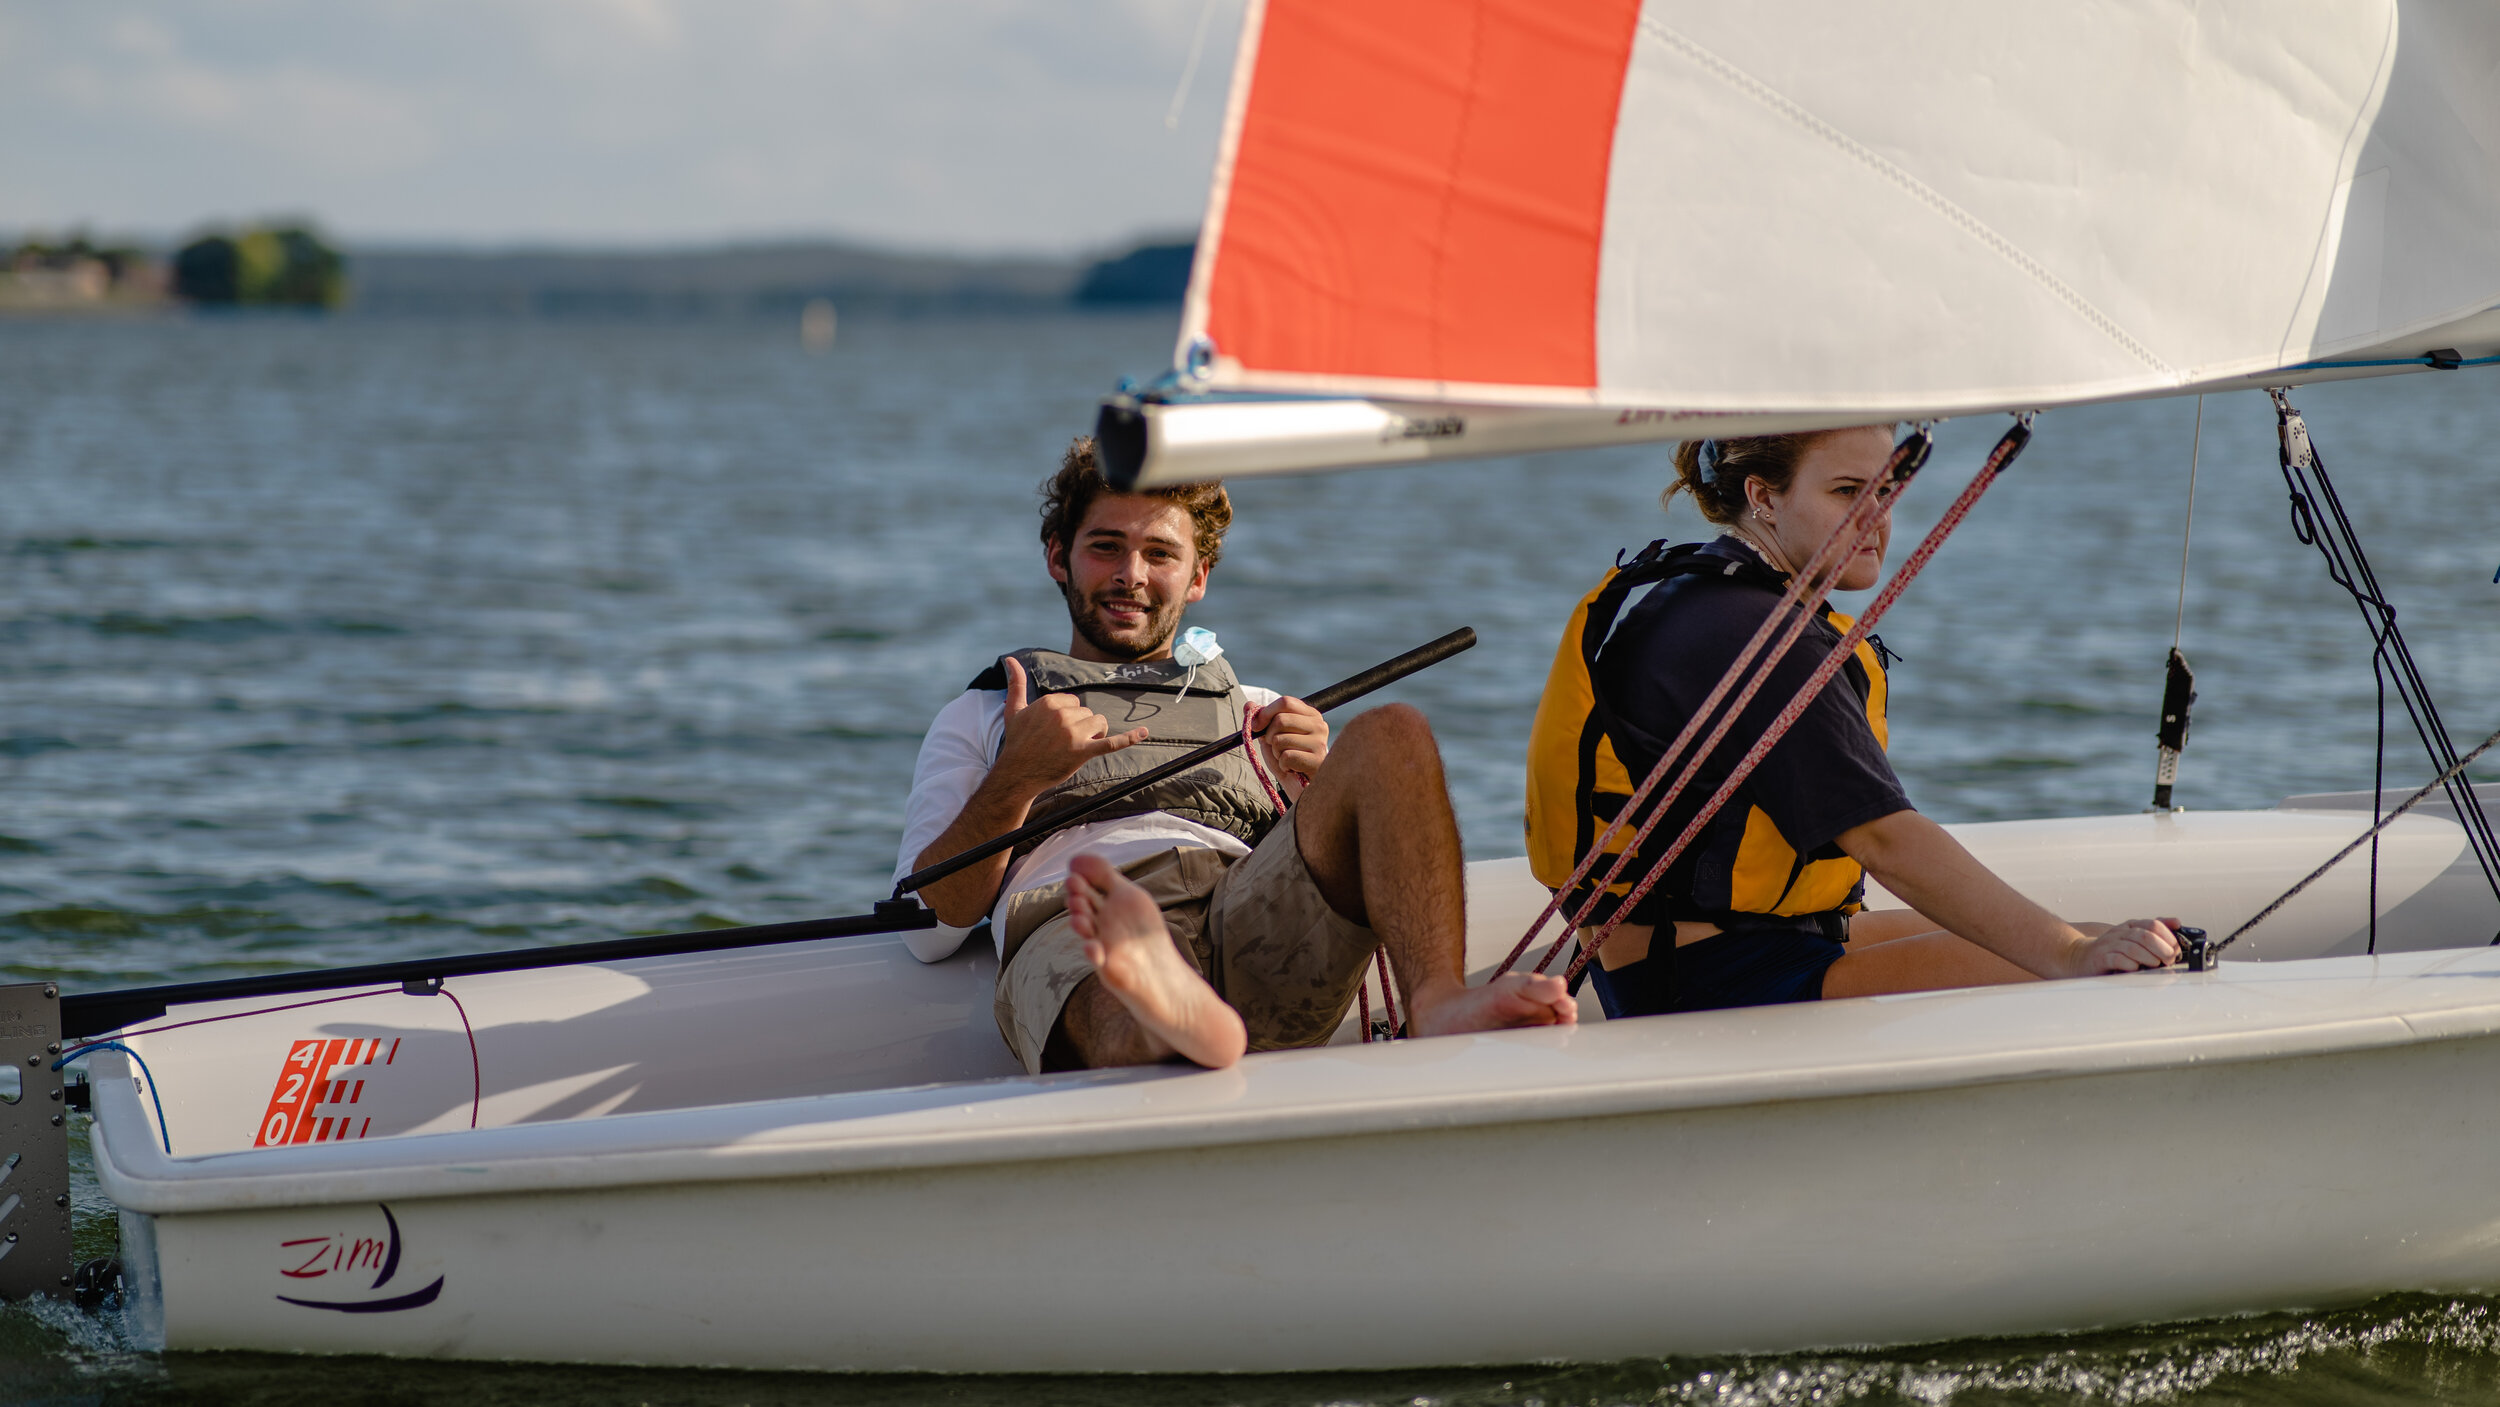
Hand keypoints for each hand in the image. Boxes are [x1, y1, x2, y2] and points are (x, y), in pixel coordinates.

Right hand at [990, 657, 1147, 797]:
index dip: (1069, 717)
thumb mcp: (1014, 710)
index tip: (1054, 730)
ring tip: (1074, 748)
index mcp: (1050, 702)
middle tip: (1061, 743)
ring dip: (1093, 735)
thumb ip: (1016, 683)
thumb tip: (1009, 658)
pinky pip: (1111, 743)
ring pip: (1099, 724)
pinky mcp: (1083, 752)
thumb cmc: (1017, 742)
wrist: (1017, 774)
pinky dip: (1129, 738)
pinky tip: (1144, 733)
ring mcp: (1073, 733)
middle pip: (1087, 713)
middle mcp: (1062, 714)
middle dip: (1081, 727)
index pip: (1074, 702)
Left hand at [1251, 696, 1328, 779]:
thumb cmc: (1288, 760)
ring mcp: (1320, 743)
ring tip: (1287, 759)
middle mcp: (1319, 725)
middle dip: (1269, 737)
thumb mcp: (1272, 737)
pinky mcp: (1317, 760)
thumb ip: (1262, 720)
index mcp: (1310, 715)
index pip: (1286, 702)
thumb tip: (1248, 705)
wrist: (1300, 787)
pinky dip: (1283, 765)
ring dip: (1276, 753)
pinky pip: (1286, 757)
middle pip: (1280, 720)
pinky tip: (1292, 769)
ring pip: (1280, 739)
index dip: (1266, 712)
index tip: (1256, 725)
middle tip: (1277, 748)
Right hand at [2072, 917, 2180, 974]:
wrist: (2080, 956)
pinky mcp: (2101, 959)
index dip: (2168, 937)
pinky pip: (2117, 959)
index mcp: (2130, 926)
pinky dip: (2130, 964)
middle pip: (2145, 936)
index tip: (2175, 950)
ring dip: (2149, 958)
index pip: (2153, 924)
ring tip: (2155, 965)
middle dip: (2162, 950)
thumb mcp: (2133, 936)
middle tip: (2168, 960)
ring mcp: (2109, 945)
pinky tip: (2135, 968)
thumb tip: (2176, 922)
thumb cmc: (2111, 949)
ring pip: (2133, 948)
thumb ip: (2155, 930)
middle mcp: (2120, 933)